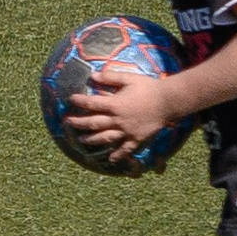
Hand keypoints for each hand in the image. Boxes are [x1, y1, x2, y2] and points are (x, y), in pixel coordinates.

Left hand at [64, 62, 180, 165]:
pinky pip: (126, 149)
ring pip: (106, 138)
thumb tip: (92, 75)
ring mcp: (128, 131)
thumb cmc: (148, 88)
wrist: (169, 101)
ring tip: (81, 141)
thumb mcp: (128, 78)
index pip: (92, 103)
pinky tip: (111, 159)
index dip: (79, 101)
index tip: (70, 99)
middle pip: (94, 123)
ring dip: (92, 140)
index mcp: (115, 104)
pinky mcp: (138, 139)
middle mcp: (119, 120)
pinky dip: (118, 155)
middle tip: (67, 123)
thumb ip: (109, 77)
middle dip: (79, 123)